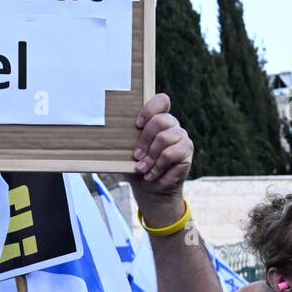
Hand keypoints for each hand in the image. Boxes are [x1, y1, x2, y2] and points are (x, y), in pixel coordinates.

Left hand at [129, 93, 192, 224]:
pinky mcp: (187, 150)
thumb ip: (124, 139)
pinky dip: (157, 166)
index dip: (150, 109)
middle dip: (144, 139)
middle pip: (161, 120)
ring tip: (141, 168)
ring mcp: (181, 136)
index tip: (137, 124)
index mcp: (157, 119)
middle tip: (136, 155)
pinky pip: (170, 154)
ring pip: (164, 137)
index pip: (161, 101)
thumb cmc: (137, 167)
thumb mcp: (127, 152)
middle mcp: (171, 125)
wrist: (150, 190)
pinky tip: (151, 174)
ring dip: (150, 156)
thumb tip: (104, 133)